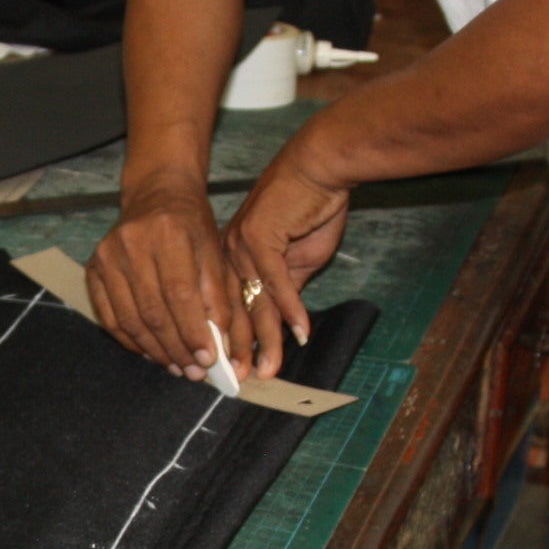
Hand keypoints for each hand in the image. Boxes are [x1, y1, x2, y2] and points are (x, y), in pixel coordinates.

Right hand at [90, 181, 249, 382]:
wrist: (156, 195)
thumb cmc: (191, 225)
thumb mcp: (214, 252)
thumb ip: (218, 297)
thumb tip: (221, 346)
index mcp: (168, 234)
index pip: (180, 295)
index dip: (193, 332)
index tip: (209, 360)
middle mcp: (131, 244)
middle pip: (153, 312)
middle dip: (176, 348)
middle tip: (194, 372)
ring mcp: (106, 257)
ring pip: (130, 320)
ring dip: (155, 351)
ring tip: (177, 367)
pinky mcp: (92, 269)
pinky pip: (110, 317)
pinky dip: (131, 341)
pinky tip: (151, 352)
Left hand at [224, 148, 349, 377]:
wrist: (318, 167)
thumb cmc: (309, 207)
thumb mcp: (296, 257)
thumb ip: (284, 287)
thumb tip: (282, 320)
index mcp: (232, 258)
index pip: (230, 308)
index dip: (235, 341)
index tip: (239, 370)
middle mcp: (231, 253)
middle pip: (235, 310)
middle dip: (241, 350)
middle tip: (244, 381)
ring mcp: (243, 245)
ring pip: (253, 302)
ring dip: (266, 339)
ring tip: (269, 368)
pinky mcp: (261, 236)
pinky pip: (276, 282)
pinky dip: (291, 310)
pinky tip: (301, 332)